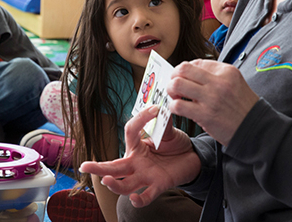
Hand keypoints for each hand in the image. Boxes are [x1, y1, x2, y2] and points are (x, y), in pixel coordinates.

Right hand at [80, 106, 200, 207]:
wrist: (191, 158)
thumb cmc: (174, 145)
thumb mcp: (169, 131)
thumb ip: (164, 123)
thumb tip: (162, 109)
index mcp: (137, 146)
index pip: (130, 131)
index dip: (141, 118)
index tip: (155, 108)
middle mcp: (136, 163)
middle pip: (114, 166)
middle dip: (97, 168)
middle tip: (84, 166)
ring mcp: (145, 175)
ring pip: (125, 184)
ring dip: (115, 184)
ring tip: (107, 180)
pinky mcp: (158, 185)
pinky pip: (146, 196)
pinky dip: (140, 200)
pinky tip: (134, 199)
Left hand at [168, 59, 259, 145]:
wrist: (254, 128)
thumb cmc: (242, 106)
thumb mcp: (234, 81)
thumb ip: (214, 74)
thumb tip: (190, 71)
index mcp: (226, 71)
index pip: (196, 62)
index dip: (186, 70)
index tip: (185, 78)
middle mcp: (219, 81)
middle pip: (183, 69)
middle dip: (174, 76)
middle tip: (175, 85)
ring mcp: (212, 98)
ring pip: (177, 84)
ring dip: (171, 90)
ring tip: (176, 96)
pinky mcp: (205, 115)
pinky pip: (178, 105)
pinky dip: (173, 107)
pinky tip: (178, 109)